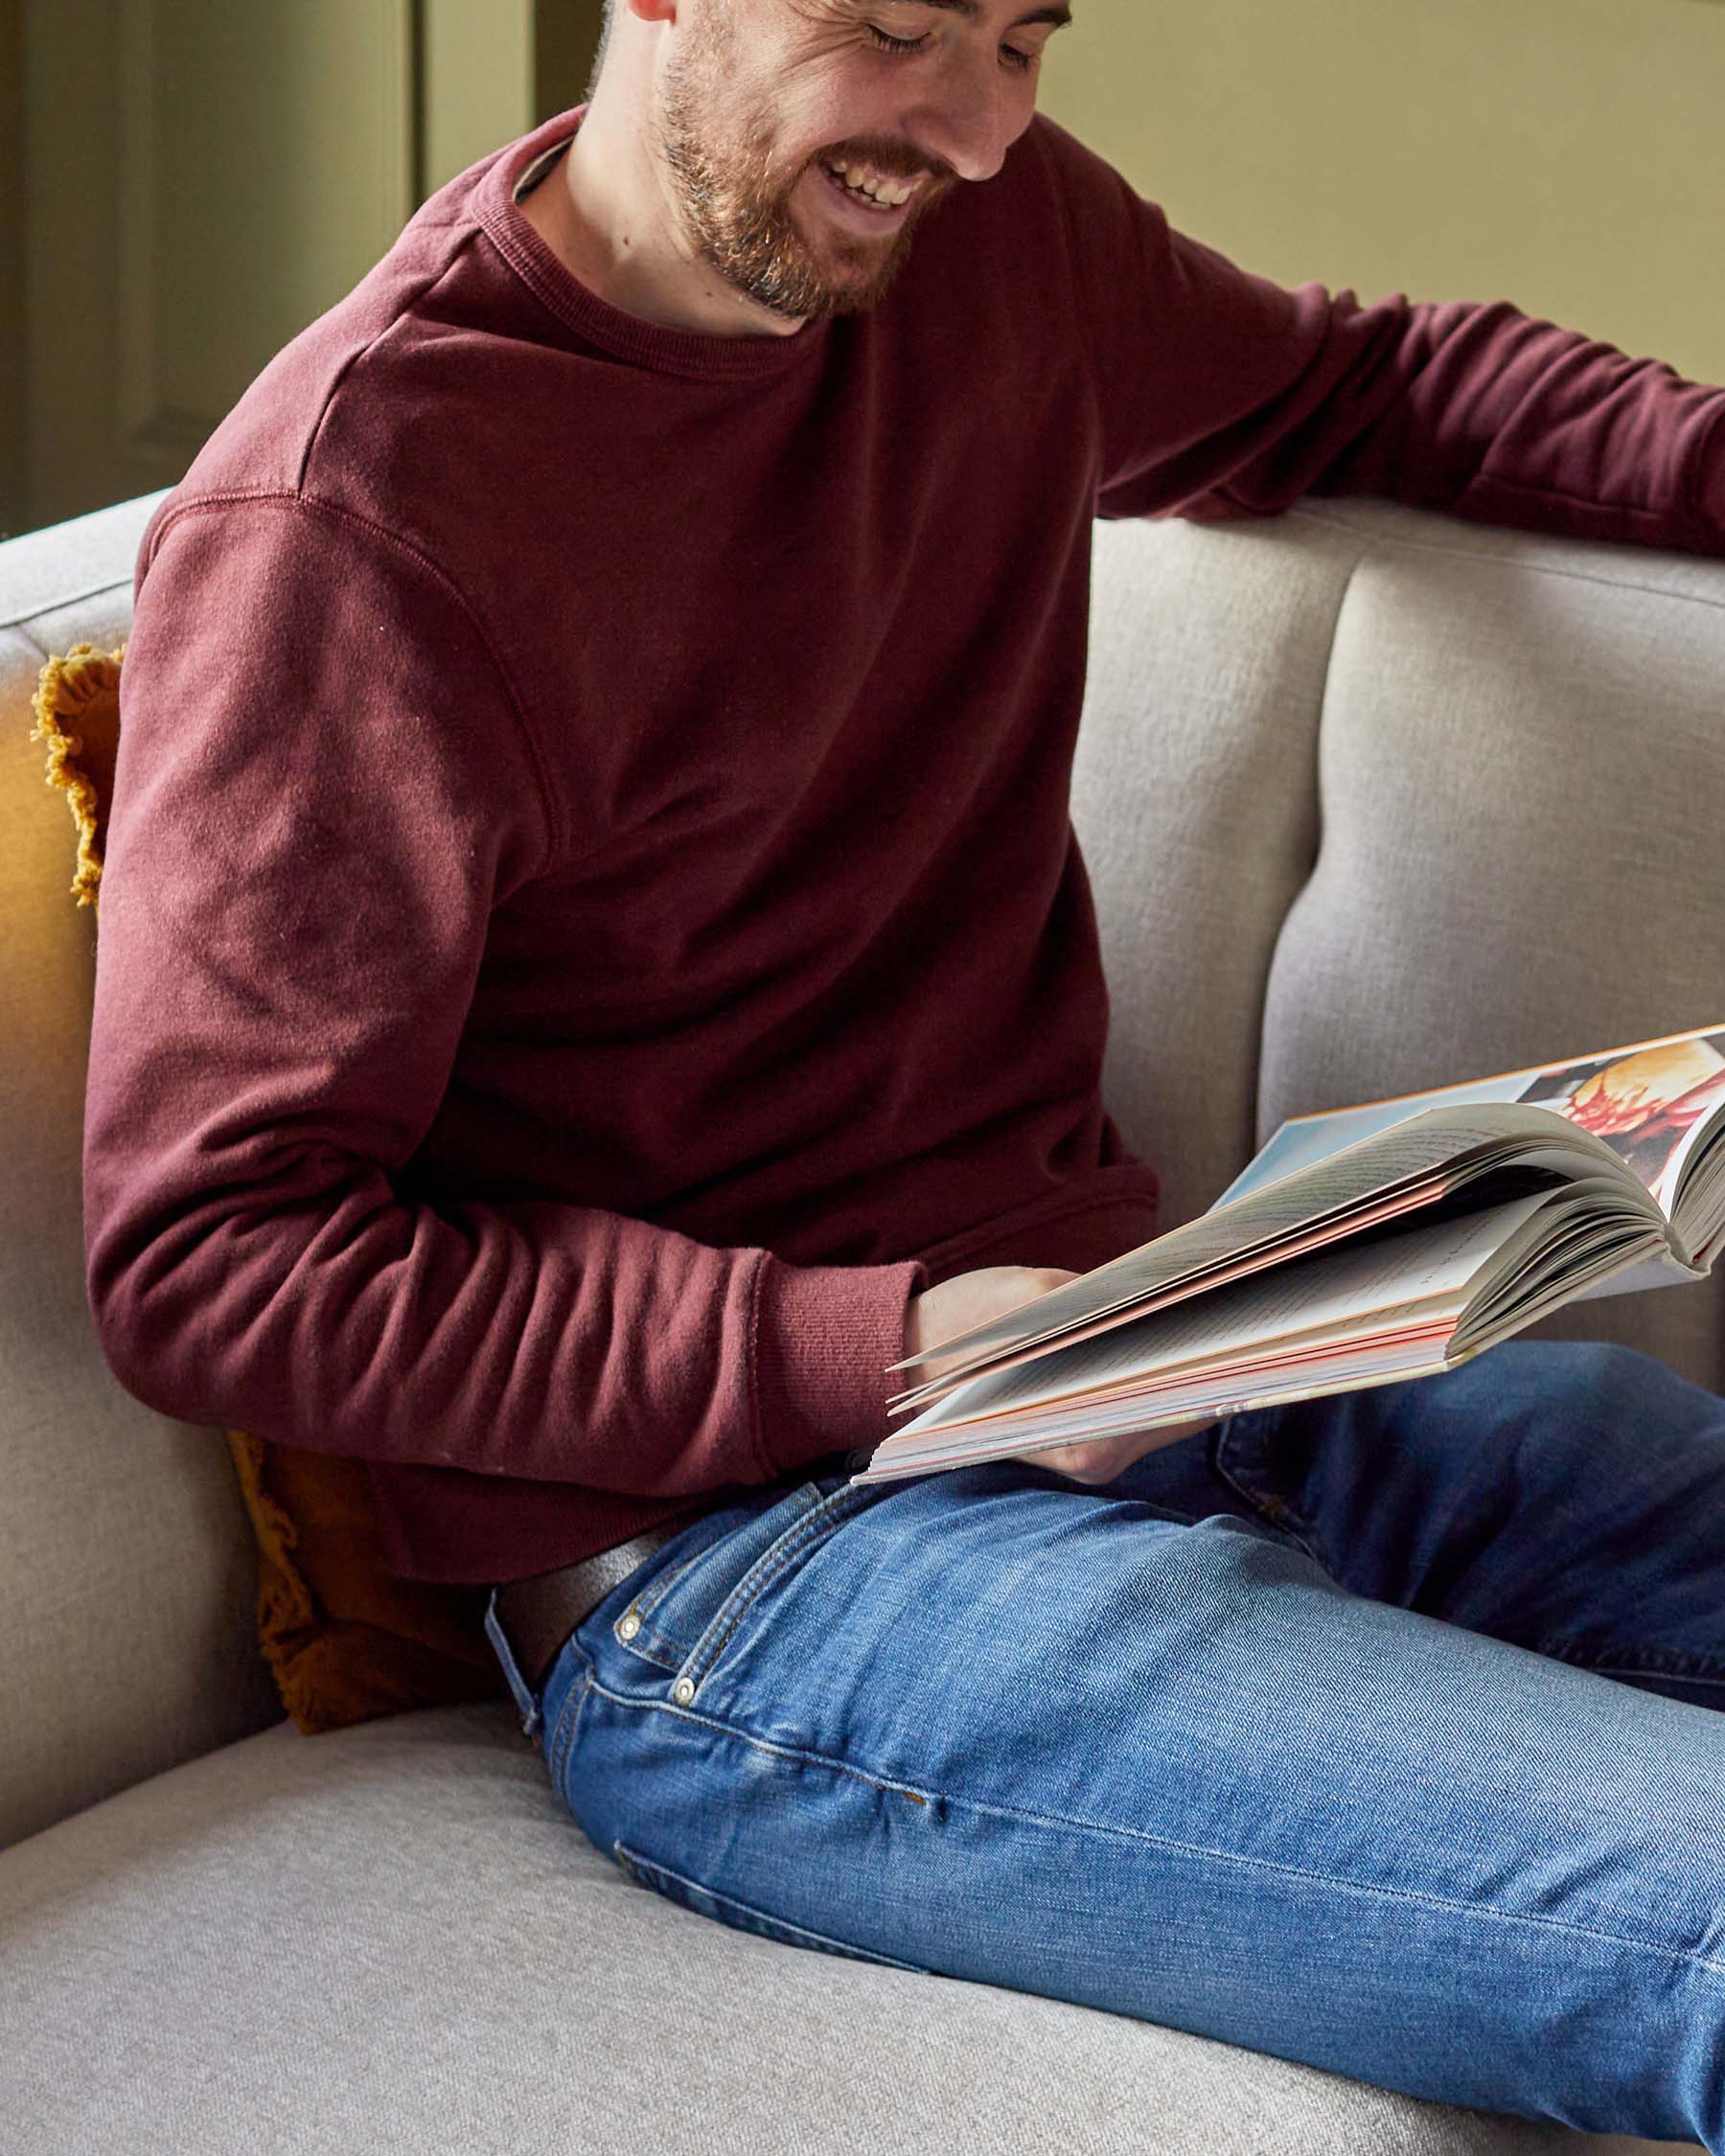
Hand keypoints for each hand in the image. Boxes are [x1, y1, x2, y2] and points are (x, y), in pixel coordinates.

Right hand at [904, 1264, 1215, 1484]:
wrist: (906, 1364)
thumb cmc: (963, 1329)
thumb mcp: (1034, 1297)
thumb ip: (1105, 1301)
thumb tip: (1173, 1288)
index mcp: (1087, 1440)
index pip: (1187, 1399)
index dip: (1223, 1353)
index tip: (1252, 1311)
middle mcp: (1099, 1457)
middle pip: (1187, 1405)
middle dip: (1212, 1352)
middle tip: (1242, 1295)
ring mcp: (1097, 1451)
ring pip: (1171, 1404)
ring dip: (1191, 1360)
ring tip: (1214, 1304)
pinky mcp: (1090, 1434)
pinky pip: (1146, 1401)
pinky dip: (1163, 1367)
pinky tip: (1175, 1327)